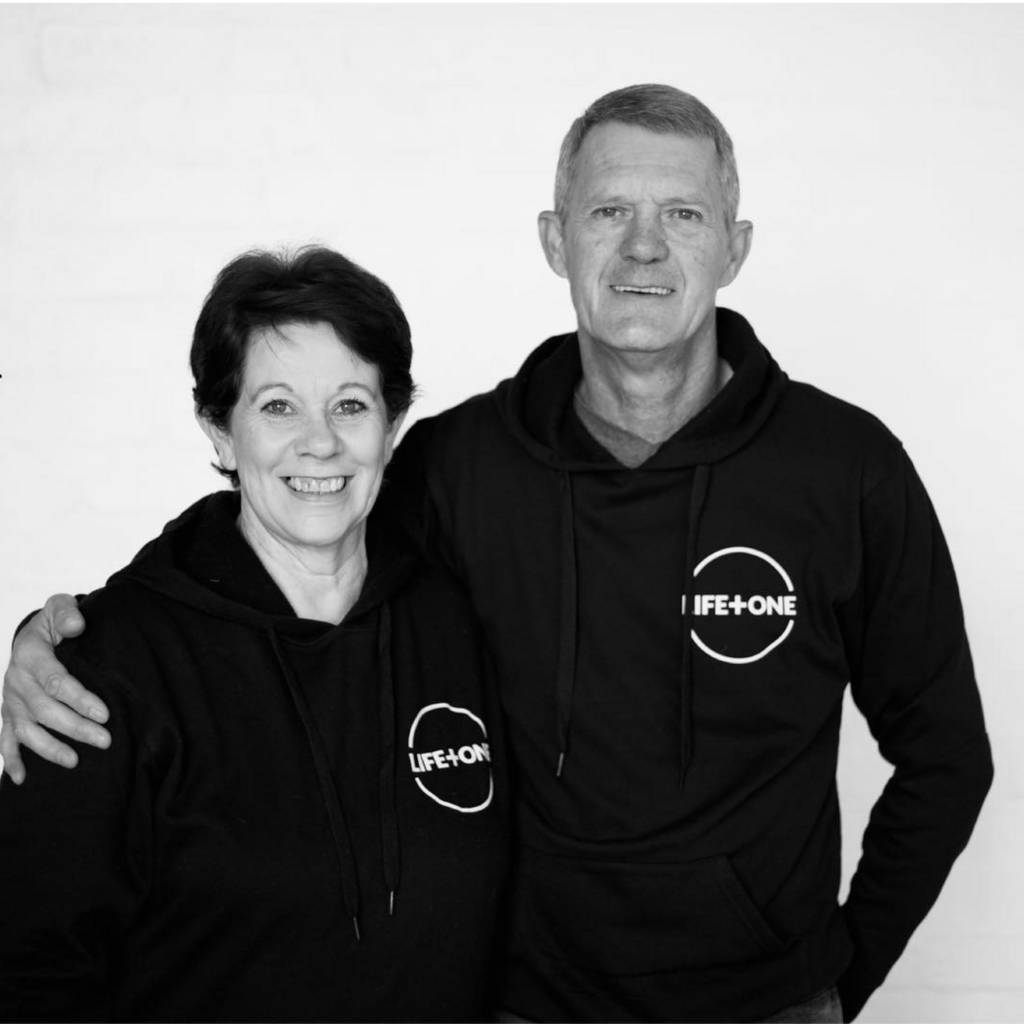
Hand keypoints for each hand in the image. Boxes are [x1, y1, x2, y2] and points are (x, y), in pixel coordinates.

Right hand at [1, 594, 109, 783]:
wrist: (32, 633)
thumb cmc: (54, 623)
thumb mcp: (60, 608)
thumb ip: (67, 613)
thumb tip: (76, 625)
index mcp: (30, 655)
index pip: (55, 681)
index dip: (80, 699)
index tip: (105, 713)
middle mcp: (16, 680)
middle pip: (44, 710)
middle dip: (75, 727)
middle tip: (104, 740)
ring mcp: (10, 700)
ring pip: (26, 729)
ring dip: (49, 748)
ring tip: (75, 761)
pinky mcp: (8, 713)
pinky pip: (5, 739)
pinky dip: (11, 759)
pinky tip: (21, 779)